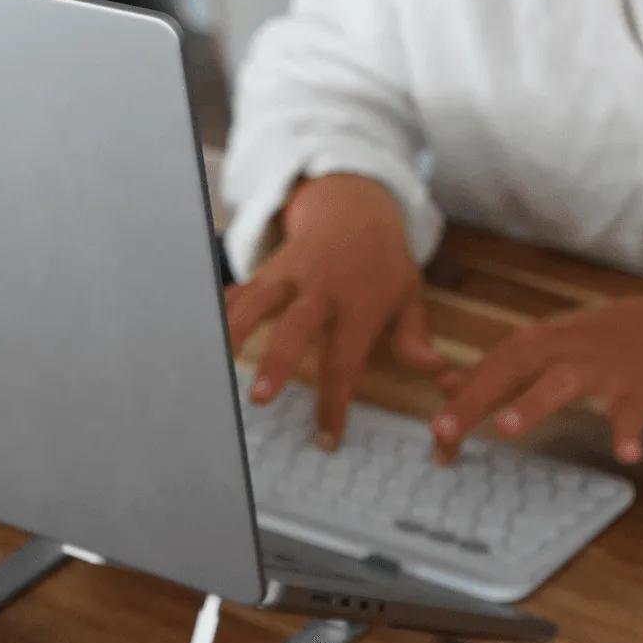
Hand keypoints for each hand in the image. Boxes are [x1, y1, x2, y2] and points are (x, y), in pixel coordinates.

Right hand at [225, 173, 447, 448]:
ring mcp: (291, 274)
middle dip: (277, 362)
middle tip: (261, 397)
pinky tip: (205, 331)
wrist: (354, 205)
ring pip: (258, 300)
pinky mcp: (270, 267)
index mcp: (360, 302)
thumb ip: (415, 337)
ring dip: (236, 331)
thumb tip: (437, 373)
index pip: (346, 358)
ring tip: (217, 362)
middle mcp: (323, 287)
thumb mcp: (409, 294)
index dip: (335, 402)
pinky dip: (223, 308)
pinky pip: (243, 287)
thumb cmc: (382, 260)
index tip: (326, 438)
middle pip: (296, 326)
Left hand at [431, 293, 642, 465]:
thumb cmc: (596, 344)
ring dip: (534, 404)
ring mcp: (599, 371)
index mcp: (533, 344)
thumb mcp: (542, 348)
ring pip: (561, 385)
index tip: (433, 440)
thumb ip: (494, 371)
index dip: (457, 405)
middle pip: (510, 373)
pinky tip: (625, 454)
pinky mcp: (636, 391)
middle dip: (475, 401)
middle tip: (441, 432)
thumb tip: (444, 385)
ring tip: (508, 428)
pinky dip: (628, 432)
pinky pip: (631, 414)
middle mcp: (559, 352)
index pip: (486, 373)